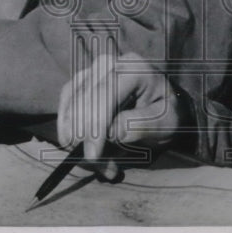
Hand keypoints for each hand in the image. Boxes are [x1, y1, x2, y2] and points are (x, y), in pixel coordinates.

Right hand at [57, 52, 185, 179]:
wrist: (162, 105)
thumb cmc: (165, 113)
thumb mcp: (164, 122)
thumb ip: (141, 126)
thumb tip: (112, 132)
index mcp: (133, 68)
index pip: (104, 96)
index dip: (95, 128)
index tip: (92, 157)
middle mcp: (108, 64)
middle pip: (84, 103)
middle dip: (87, 140)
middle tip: (105, 168)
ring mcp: (92, 71)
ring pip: (72, 106)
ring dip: (78, 140)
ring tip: (100, 163)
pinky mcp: (81, 82)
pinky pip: (65, 106)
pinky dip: (68, 130)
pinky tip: (79, 147)